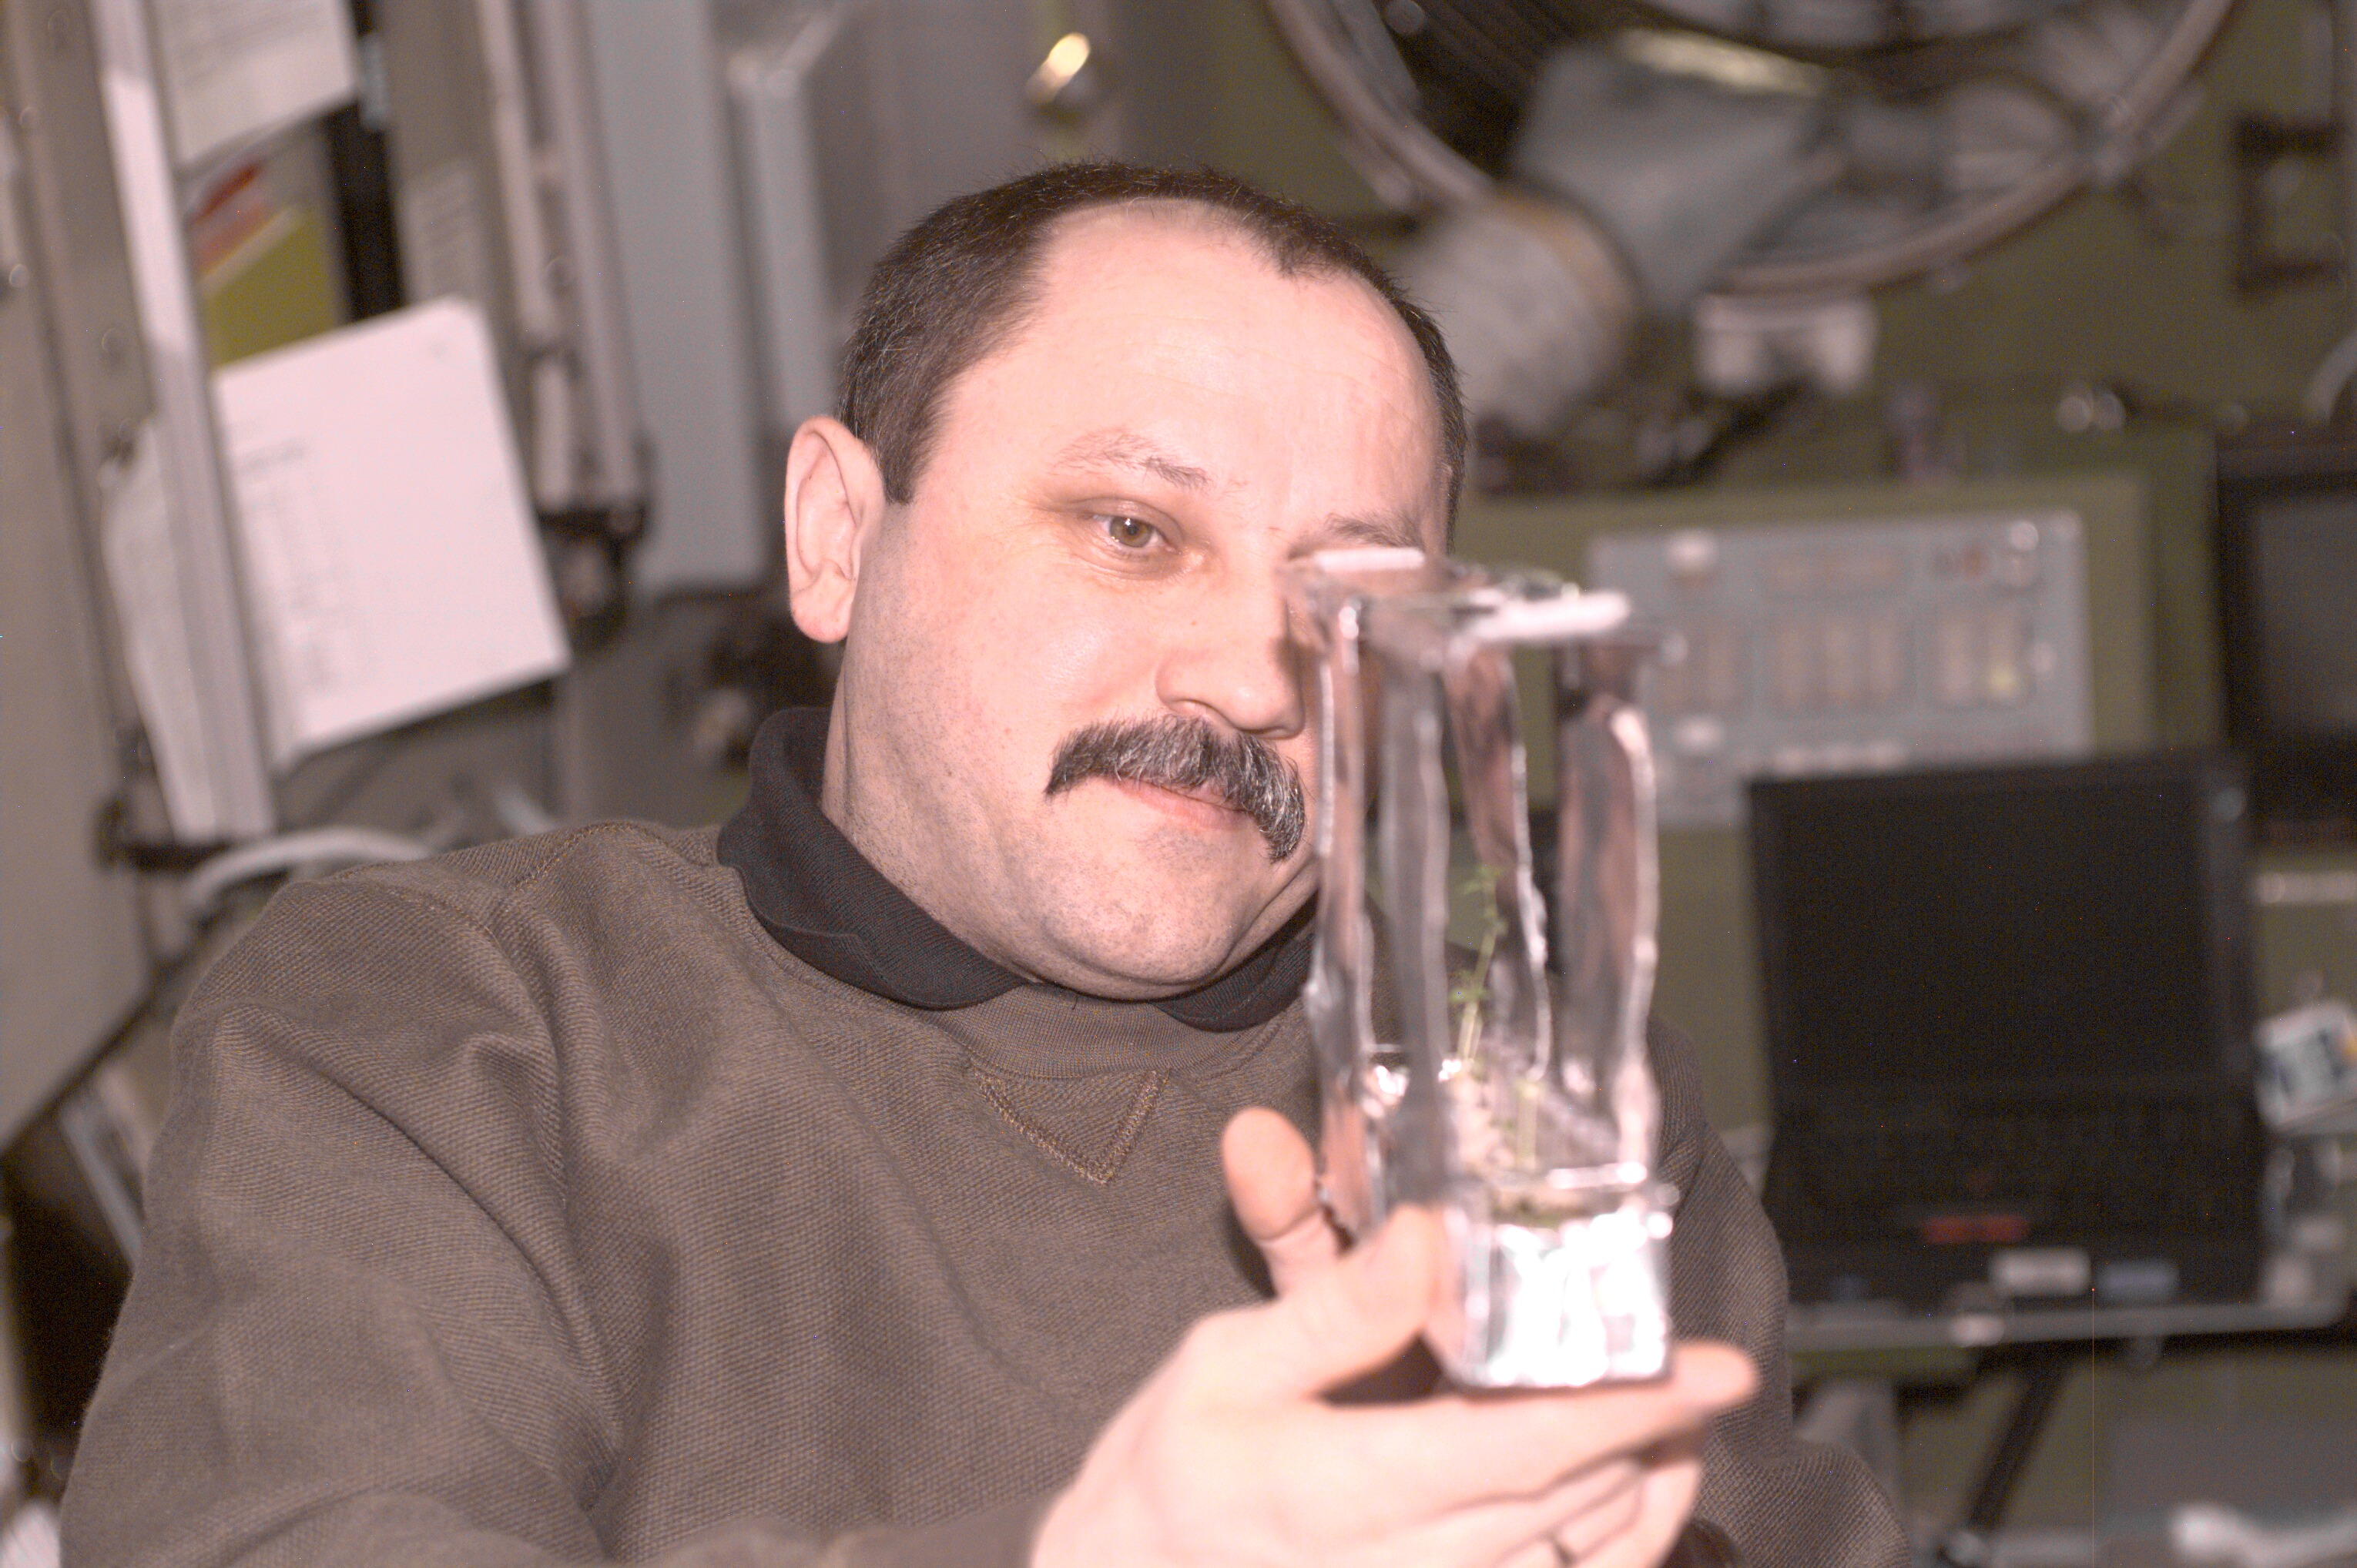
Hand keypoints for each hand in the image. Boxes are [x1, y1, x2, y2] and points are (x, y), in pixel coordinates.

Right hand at [1028, 1114, 1756, 1567]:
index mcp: (1349, 1488)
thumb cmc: (1165, 1480)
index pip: (1526, 1448)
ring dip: (1639, 1482)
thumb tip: (1428, 1235)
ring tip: (1671, 1418)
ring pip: (1581, 1554)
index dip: (1633, 1407)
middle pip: (1578, 1499)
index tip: (1716, 1367)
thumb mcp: (1222, 1367)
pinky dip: (1612, 1544)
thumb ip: (1336, 1306)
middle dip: (1649, 1428)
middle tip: (1691, 1365)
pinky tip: (1629, 1491)